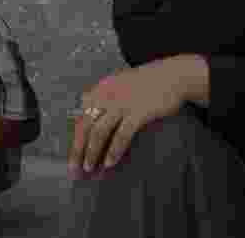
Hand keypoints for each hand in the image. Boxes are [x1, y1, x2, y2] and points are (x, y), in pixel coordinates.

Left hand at [68, 58, 188, 178]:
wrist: (172, 75)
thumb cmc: (146, 83)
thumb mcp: (119, 84)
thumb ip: (103, 97)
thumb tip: (87, 113)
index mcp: (100, 90)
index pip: (81, 118)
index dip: (75, 139)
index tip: (72, 157)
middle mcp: (107, 96)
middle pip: (86, 126)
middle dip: (78, 150)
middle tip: (75, 169)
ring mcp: (122, 104)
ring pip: (99, 131)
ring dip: (92, 152)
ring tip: (90, 168)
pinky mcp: (138, 112)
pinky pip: (121, 135)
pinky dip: (114, 150)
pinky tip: (110, 162)